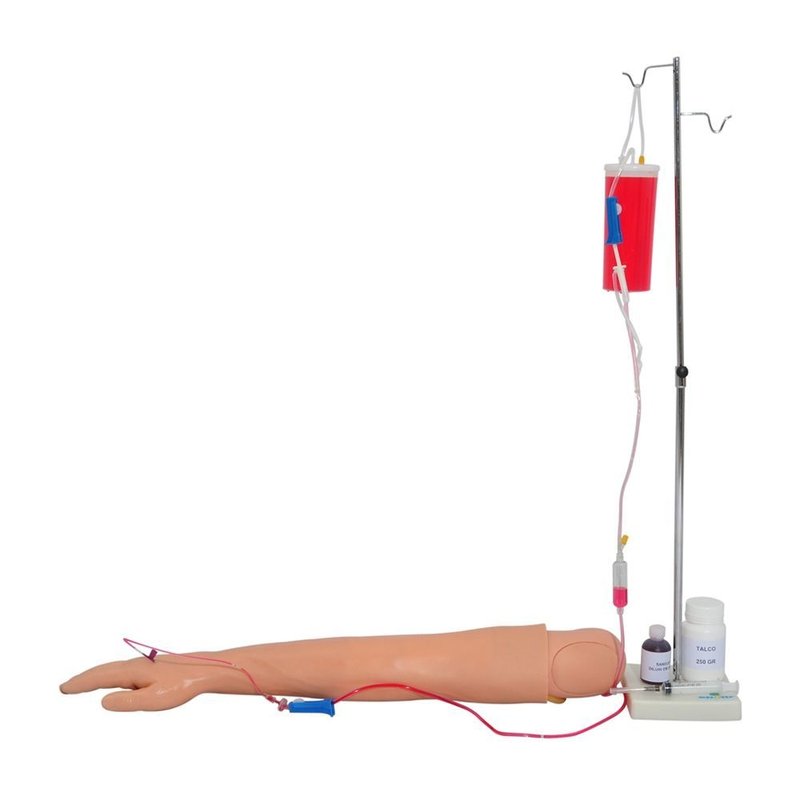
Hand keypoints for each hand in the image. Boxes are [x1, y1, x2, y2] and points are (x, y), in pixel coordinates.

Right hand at [60, 655, 220, 710]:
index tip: (64, 688)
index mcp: (133, 671)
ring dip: (95, 676)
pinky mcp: (151, 668)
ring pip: (114, 669)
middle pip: (104, 670)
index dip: (81, 684)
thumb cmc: (181, 686)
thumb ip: (127, 701)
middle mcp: (135, 665)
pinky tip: (112, 680)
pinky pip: (123, 671)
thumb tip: (102, 701)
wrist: (204, 670)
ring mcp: (143, 665)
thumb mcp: (154, 700)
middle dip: (84, 679)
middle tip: (65, 687)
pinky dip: (109, 674)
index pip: (100, 677)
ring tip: (82, 684)